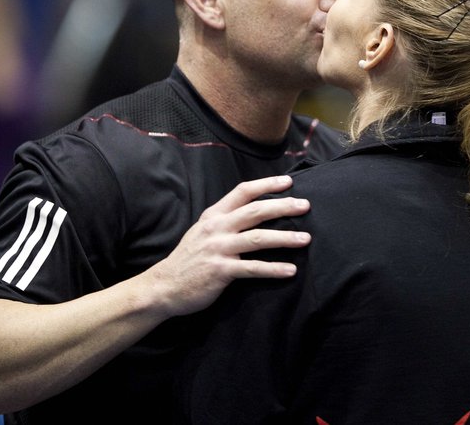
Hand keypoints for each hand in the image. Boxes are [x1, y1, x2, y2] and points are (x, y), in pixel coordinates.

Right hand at [146, 175, 309, 316]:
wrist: (164, 286)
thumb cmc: (190, 258)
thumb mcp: (204, 230)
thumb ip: (226, 219)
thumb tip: (256, 211)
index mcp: (214, 215)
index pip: (243, 192)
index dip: (267, 185)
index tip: (289, 182)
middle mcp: (217, 228)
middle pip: (256, 211)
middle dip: (283, 206)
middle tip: (305, 206)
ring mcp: (218, 249)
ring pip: (258, 238)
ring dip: (285, 238)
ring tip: (306, 239)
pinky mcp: (220, 271)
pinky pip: (253, 269)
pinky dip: (273, 269)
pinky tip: (290, 270)